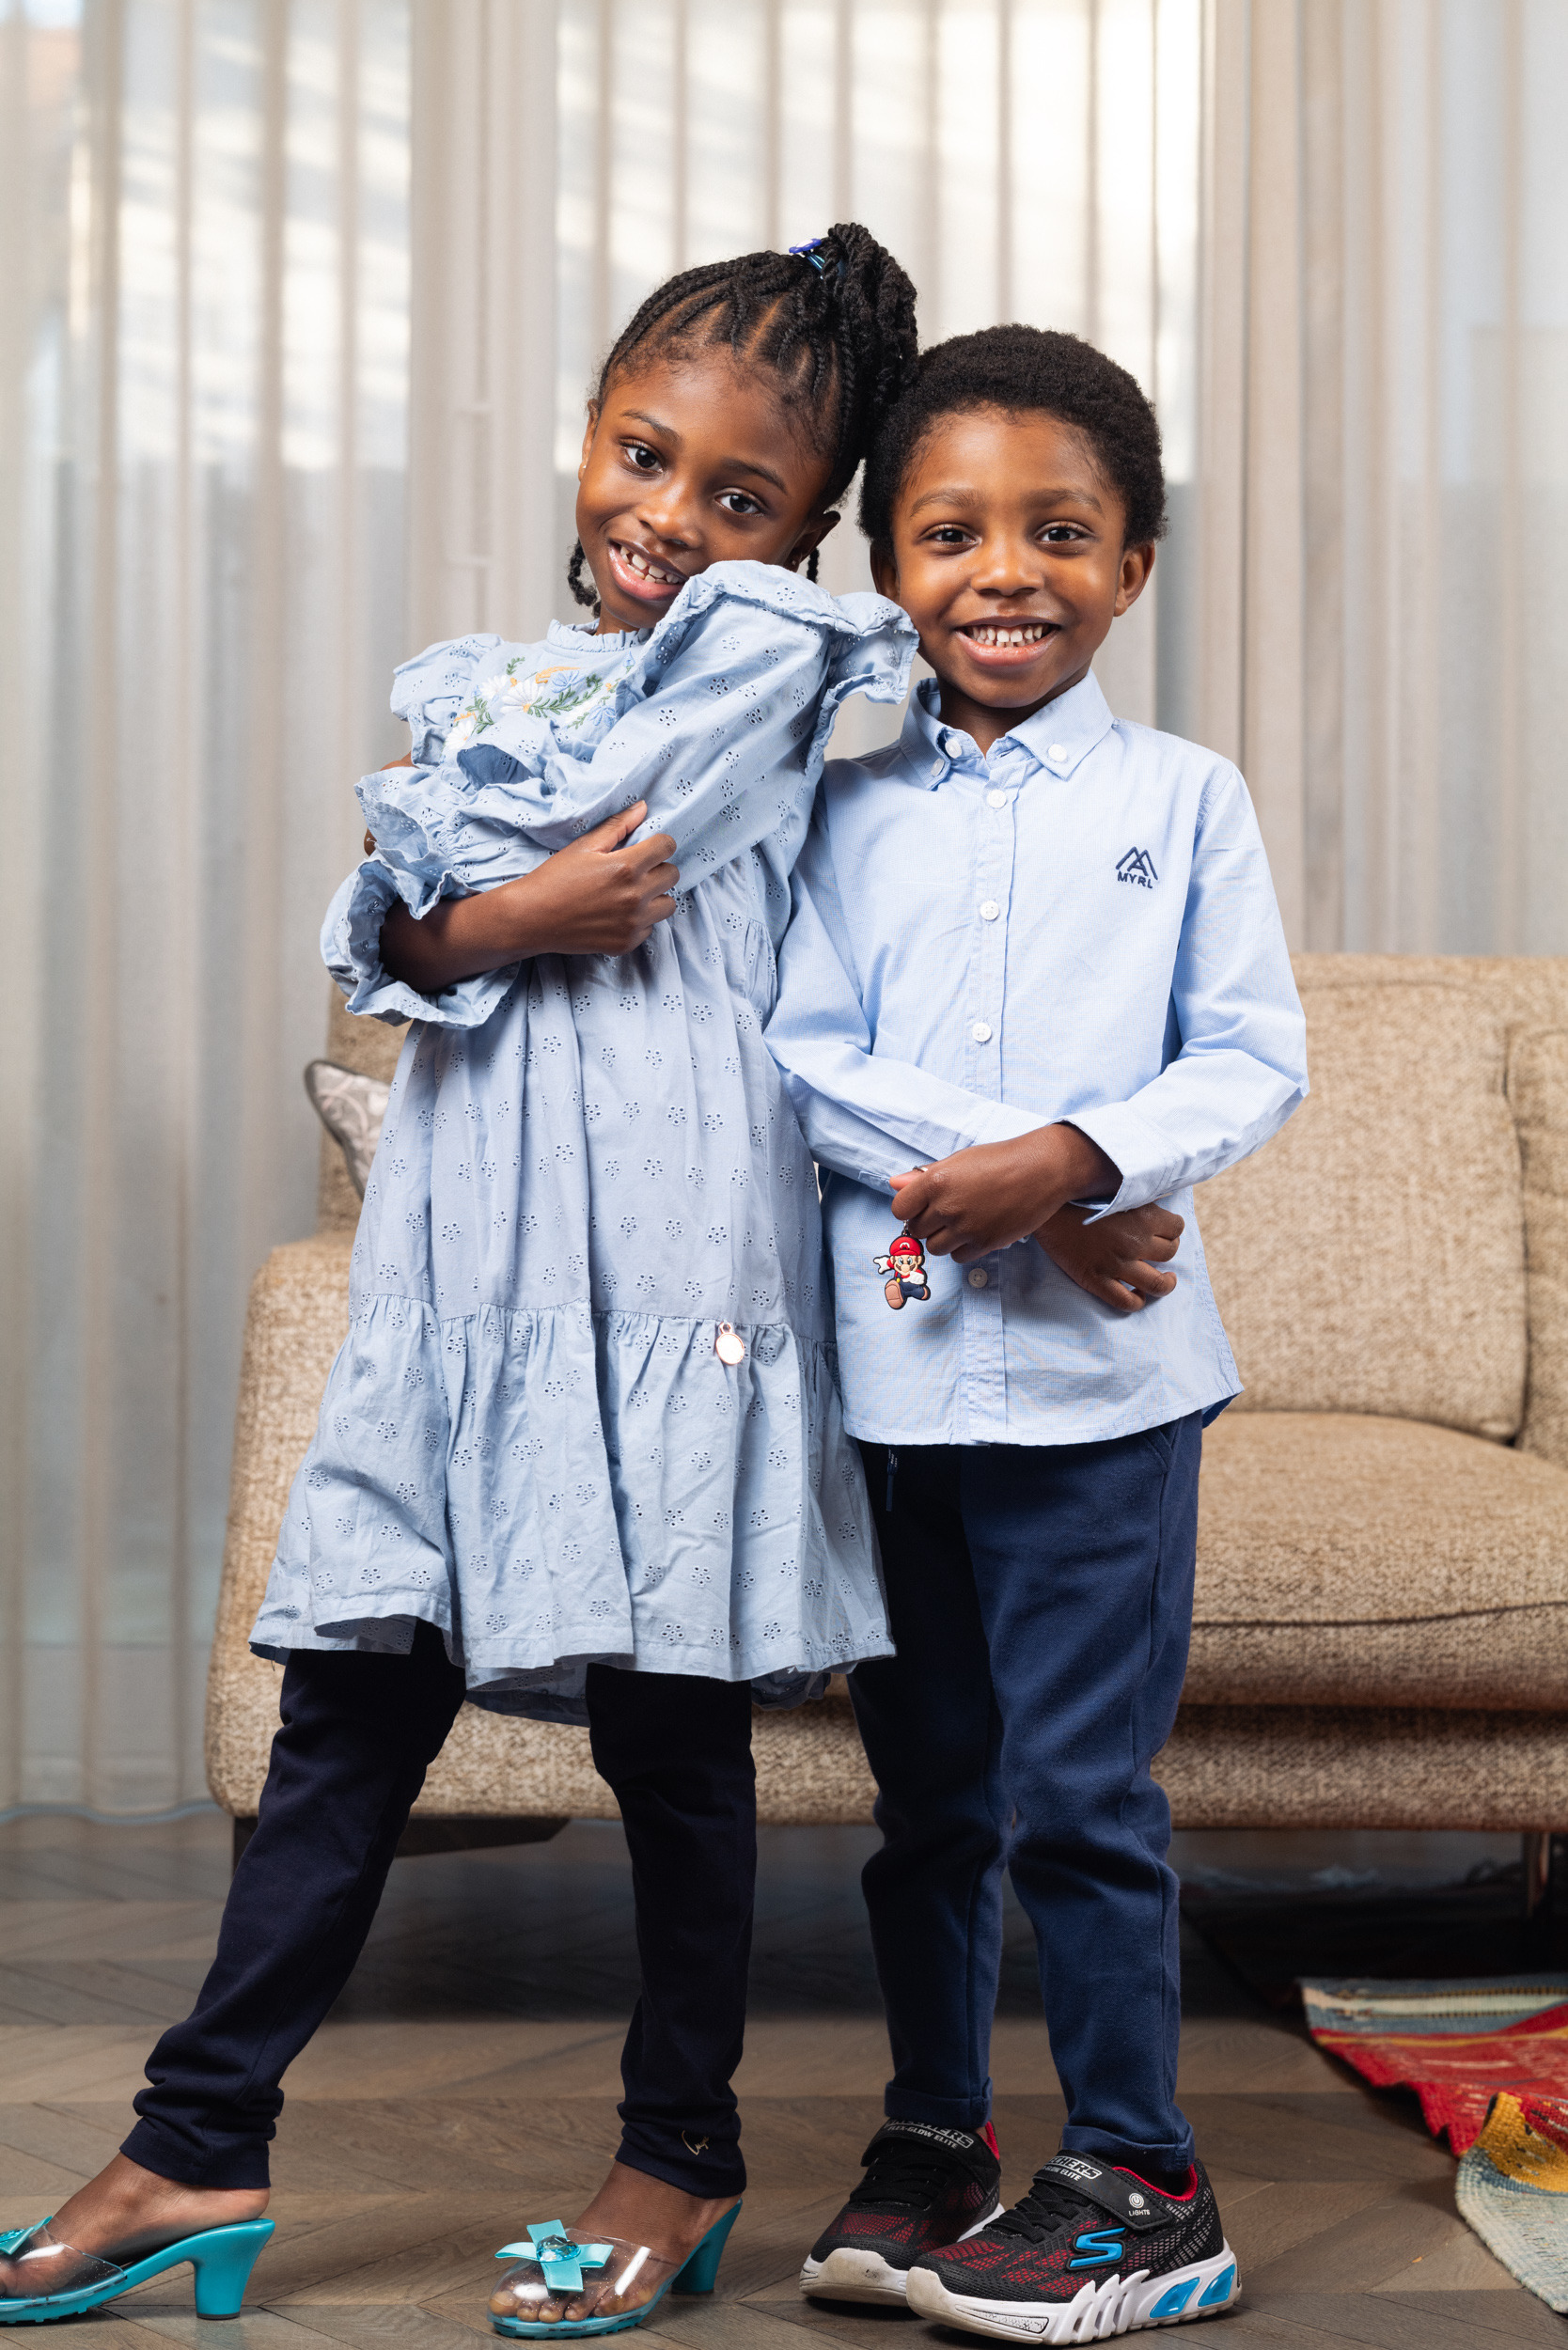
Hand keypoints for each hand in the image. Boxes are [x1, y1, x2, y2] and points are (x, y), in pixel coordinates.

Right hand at [512, 805, 679, 955]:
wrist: (532, 918)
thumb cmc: (555, 878)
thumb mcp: (584, 846)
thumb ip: (617, 825)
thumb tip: (643, 808)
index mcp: (626, 867)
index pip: (667, 847)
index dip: (658, 844)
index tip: (648, 848)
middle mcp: (635, 897)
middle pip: (672, 876)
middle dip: (658, 869)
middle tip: (636, 871)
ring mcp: (633, 923)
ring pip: (667, 905)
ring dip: (655, 897)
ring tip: (631, 894)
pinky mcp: (626, 943)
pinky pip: (650, 928)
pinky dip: (639, 921)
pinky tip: (617, 914)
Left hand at [889, 1124, 1119, 1264]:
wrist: (1043, 1169)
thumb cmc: (1001, 1159)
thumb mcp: (960, 1160)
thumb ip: (925, 1176)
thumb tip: (895, 1184)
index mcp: (936, 1181)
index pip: (900, 1210)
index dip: (909, 1209)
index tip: (921, 1206)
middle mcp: (948, 1206)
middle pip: (917, 1231)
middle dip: (928, 1223)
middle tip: (947, 1212)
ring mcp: (967, 1228)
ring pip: (935, 1248)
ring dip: (944, 1238)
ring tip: (963, 1221)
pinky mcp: (986, 1243)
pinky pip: (958, 1257)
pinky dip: (963, 1248)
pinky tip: (975, 1231)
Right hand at [1037, 1202, 1183, 1311]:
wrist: (1046, 1204)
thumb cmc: (1081, 1191)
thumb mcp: (1116, 1187)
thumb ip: (1140, 1197)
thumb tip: (1158, 1201)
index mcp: (1144, 1217)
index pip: (1177, 1228)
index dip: (1173, 1230)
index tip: (1166, 1231)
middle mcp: (1135, 1242)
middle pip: (1169, 1254)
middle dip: (1168, 1251)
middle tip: (1159, 1251)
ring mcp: (1116, 1264)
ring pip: (1157, 1284)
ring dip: (1166, 1283)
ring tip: (1165, 1280)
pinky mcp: (1096, 1279)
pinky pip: (1126, 1301)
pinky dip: (1137, 1301)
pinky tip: (1137, 1294)